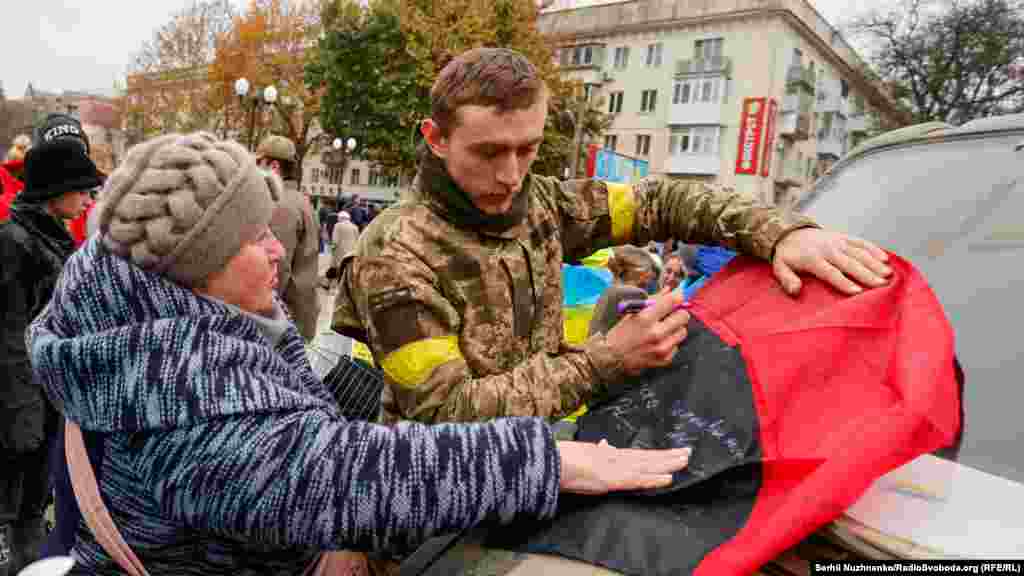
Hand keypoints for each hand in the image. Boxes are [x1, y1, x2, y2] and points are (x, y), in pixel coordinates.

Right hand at [558, 439, 691, 494]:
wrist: (547, 461)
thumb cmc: (560, 459)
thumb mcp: (581, 454)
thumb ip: (595, 451)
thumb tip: (605, 444)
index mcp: (608, 455)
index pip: (638, 454)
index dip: (656, 454)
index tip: (672, 451)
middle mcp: (614, 459)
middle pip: (646, 457)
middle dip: (668, 456)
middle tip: (688, 452)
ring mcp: (613, 469)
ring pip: (646, 466)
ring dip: (666, 464)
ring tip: (685, 461)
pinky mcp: (610, 479)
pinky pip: (636, 481)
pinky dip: (652, 480)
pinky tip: (668, 479)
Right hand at [605, 291, 689, 374]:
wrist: (612, 357)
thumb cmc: (620, 333)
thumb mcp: (632, 312)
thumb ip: (653, 301)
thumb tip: (669, 291)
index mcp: (645, 318)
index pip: (672, 301)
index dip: (677, 297)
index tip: (677, 297)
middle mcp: (656, 333)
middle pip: (683, 316)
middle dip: (678, 313)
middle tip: (671, 314)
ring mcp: (661, 348)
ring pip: (683, 331)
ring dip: (675, 328)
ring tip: (663, 329)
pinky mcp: (664, 359)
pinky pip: (677, 345)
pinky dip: (670, 342)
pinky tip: (659, 341)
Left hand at [772, 228, 892, 295]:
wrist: (790, 232)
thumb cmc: (787, 256)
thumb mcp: (780, 267)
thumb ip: (787, 279)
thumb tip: (795, 291)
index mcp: (812, 258)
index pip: (830, 272)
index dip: (843, 282)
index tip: (857, 292)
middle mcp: (828, 249)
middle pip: (850, 263)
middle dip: (866, 274)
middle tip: (881, 285)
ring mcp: (838, 241)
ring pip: (859, 252)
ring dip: (874, 263)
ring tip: (888, 275)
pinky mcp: (844, 237)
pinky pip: (861, 242)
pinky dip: (874, 249)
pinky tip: (886, 259)